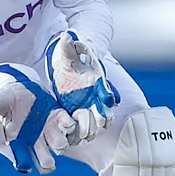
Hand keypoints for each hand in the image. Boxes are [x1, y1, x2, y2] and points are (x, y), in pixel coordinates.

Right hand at [0, 64, 76, 173]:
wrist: (19, 88)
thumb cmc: (5, 99)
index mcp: (18, 140)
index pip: (23, 160)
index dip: (25, 164)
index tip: (26, 165)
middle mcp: (35, 139)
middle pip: (45, 160)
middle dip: (47, 161)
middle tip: (48, 158)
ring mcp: (49, 130)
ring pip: (59, 145)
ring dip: (60, 143)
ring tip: (57, 136)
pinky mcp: (58, 117)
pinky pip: (68, 126)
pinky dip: (69, 125)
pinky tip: (64, 121)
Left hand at [44, 30, 119, 144]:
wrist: (68, 68)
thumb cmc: (72, 60)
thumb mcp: (69, 53)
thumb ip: (69, 47)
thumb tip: (67, 36)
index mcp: (97, 83)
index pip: (106, 93)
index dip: (107, 99)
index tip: (108, 104)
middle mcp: (96, 97)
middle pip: (103, 112)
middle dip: (98, 120)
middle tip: (92, 128)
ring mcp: (87, 106)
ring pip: (94, 122)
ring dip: (89, 129)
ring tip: (83, 137)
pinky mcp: (77, 113)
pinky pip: (81, 126)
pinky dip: (78, 133)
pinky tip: (72, 139)